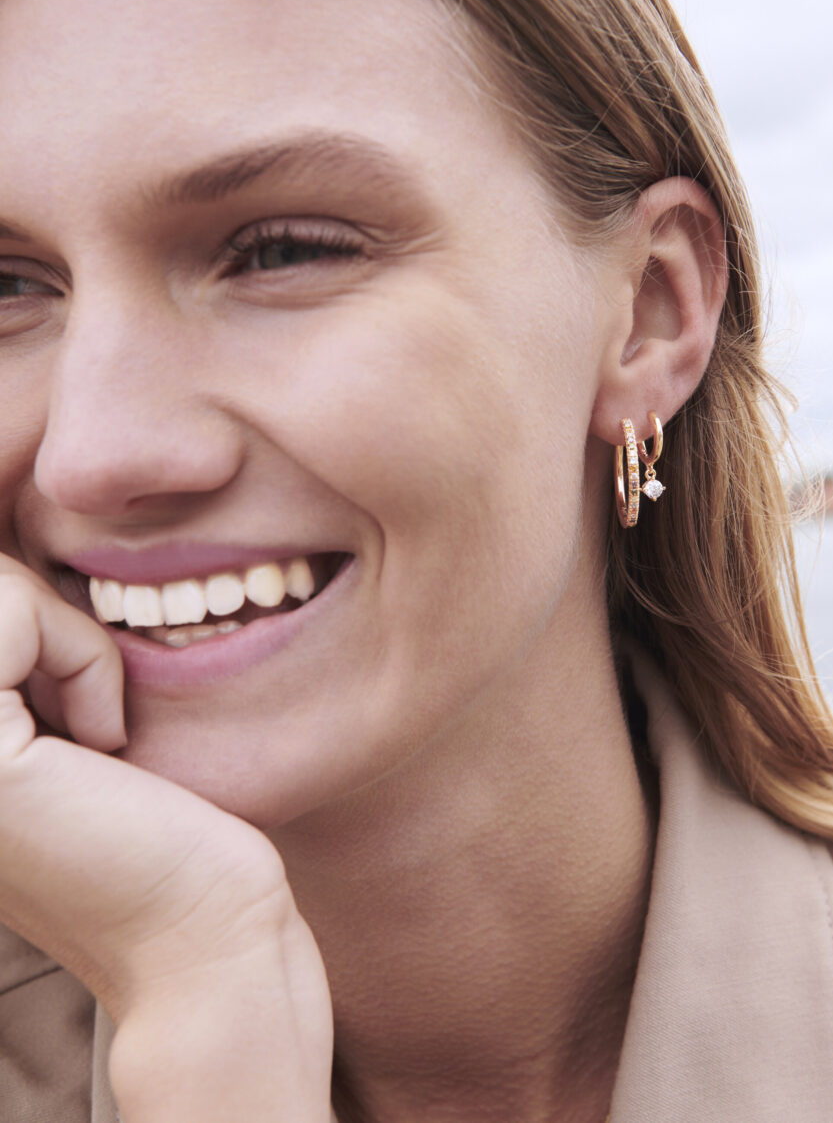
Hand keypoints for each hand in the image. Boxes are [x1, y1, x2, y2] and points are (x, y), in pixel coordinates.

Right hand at [0, 557, 332, 1120]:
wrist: (198, 925)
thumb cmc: (141, 821)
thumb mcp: (37, 723)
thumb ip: (3, 653)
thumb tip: (0, 522)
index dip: (19, 619)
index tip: (64, 704)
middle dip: (23, 617)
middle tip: (77, 708)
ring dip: (57, 635)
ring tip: (88, 723)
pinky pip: (12, 612)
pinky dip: (79, 652)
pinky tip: (103, 736)